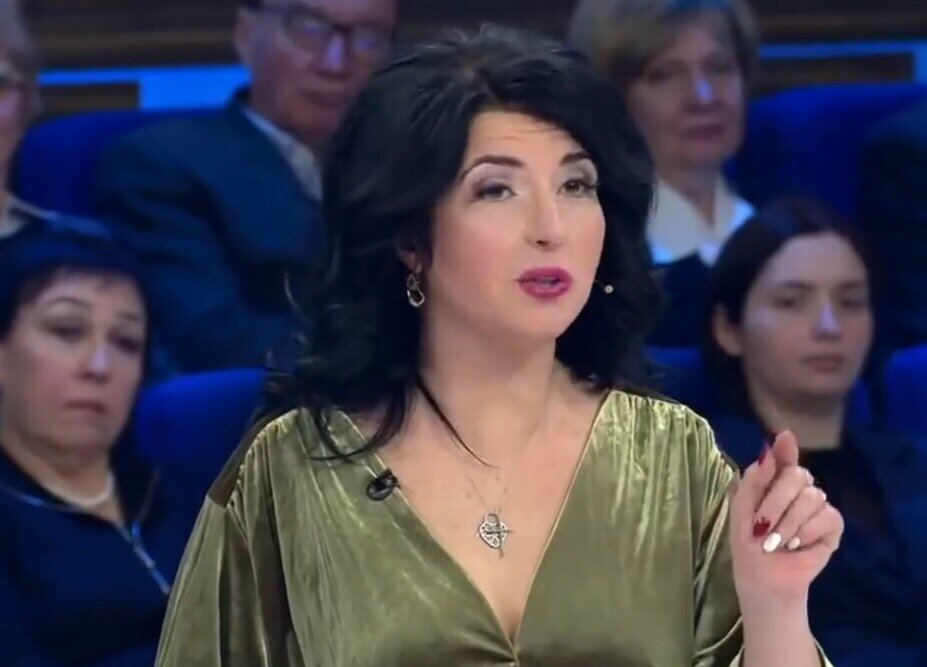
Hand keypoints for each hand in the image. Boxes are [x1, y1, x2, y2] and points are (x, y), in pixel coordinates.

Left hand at [729, 430, 843, 606]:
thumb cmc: (749, 542)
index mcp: (773, 480)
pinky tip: (796, 545)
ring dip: (788, 524)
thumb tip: (769, 449)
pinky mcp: (832, 525)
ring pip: (812, 497)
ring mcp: (817, 505)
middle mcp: (798, 488)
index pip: (784, 456)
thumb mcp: (741, 509)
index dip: (786, 446)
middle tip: (762, 527)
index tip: (784, 437)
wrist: (763, 577)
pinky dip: (806, 533)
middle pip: (797, 475)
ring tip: (776, 542)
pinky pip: (827, 516)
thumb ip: (754, 479)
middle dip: (775, 503)